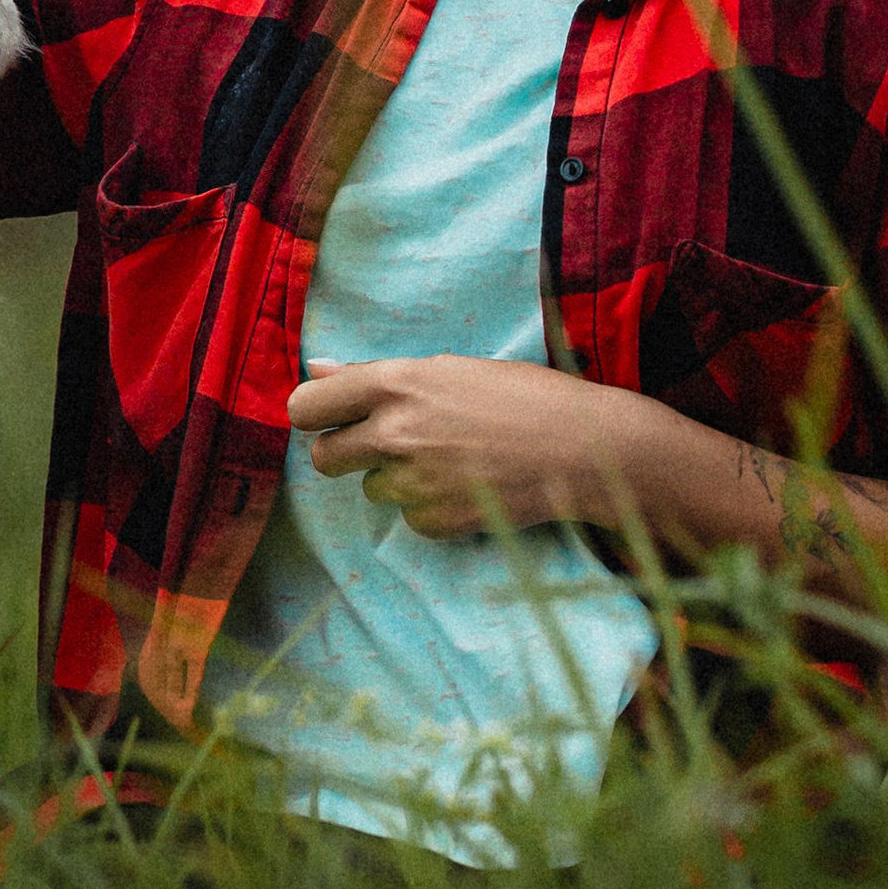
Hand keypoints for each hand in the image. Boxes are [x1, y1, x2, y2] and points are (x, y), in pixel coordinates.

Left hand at [285, 353, 651, 539]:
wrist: (582, 449)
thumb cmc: (522, 395)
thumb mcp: (448, 367)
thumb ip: (374, 375)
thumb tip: (318, 367)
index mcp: (395, 384)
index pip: (304, 407)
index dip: (314, 414)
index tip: (331, 417)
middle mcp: (395, 433)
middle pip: (324, 458)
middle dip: (344, 454)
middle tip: (383, 446)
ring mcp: (415, 482)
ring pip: (373, 489)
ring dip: (398, 478)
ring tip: (449, 459)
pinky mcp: (436, 521)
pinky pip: (411, 517)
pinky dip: (431, 506)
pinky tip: (469, 484)